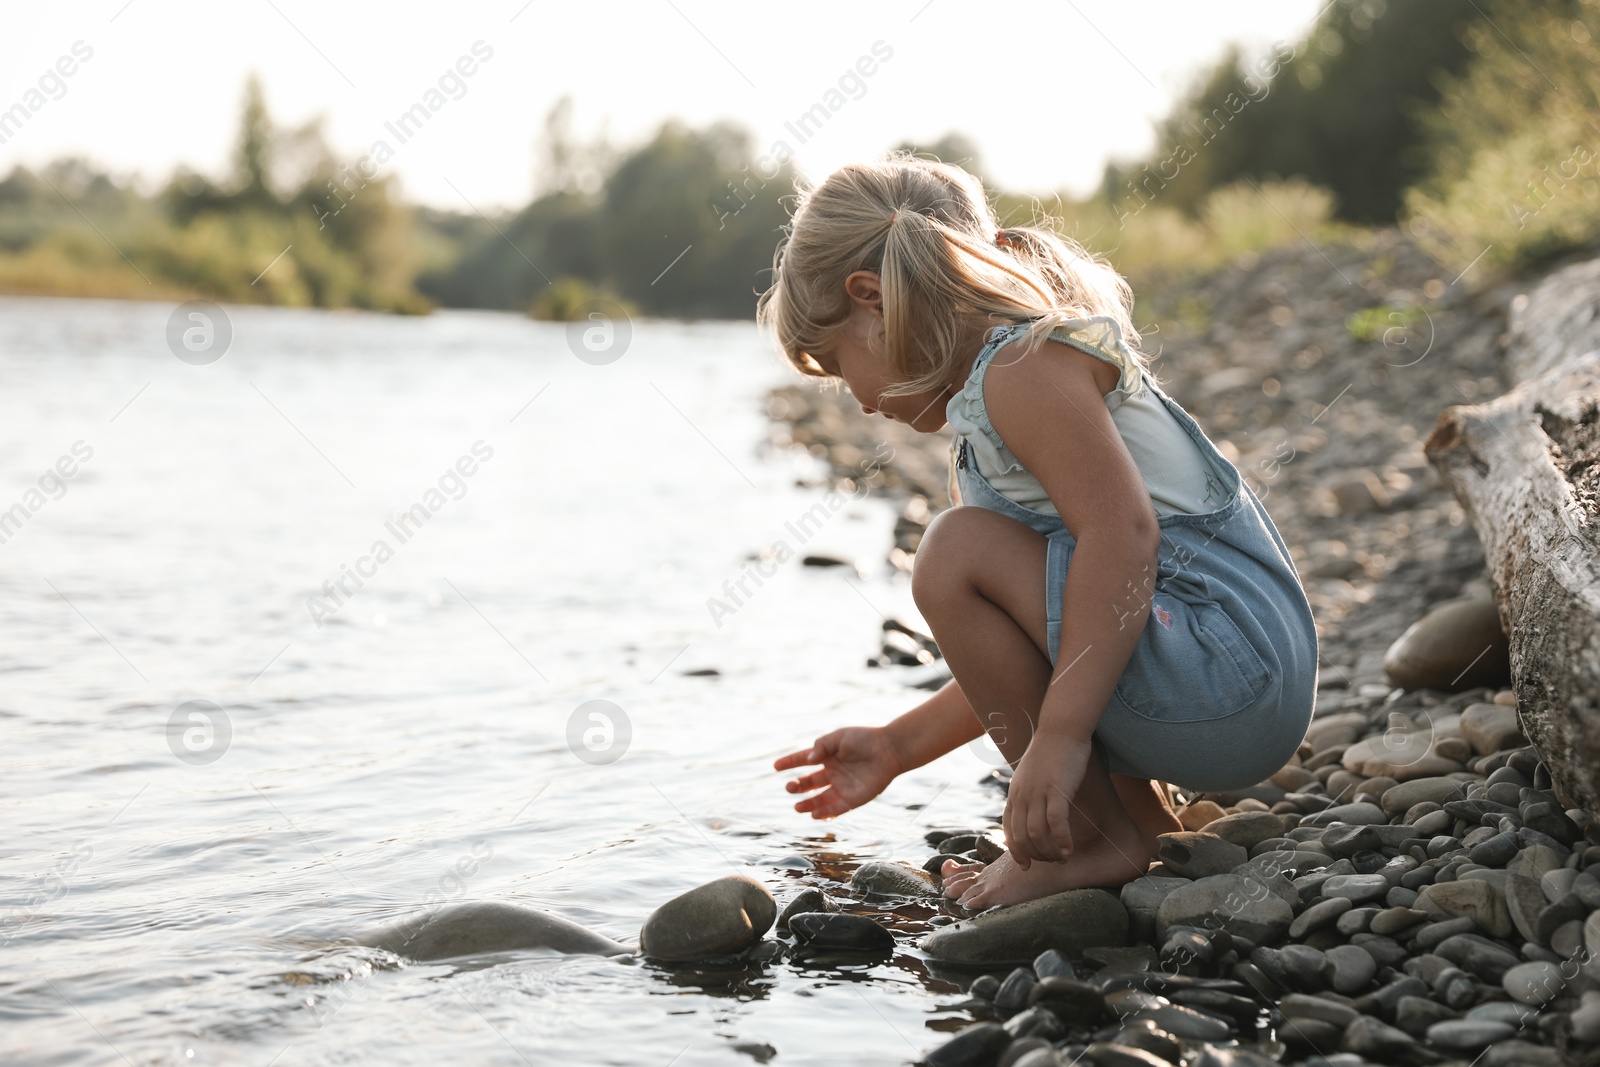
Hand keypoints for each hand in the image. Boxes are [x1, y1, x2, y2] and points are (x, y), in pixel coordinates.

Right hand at [774, 726, 903, 818]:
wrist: (889, 750)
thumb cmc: (864, 739)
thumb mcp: (839, 737)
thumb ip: (821, 746)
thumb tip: (808, 760)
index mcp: (826, 755)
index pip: (802, 760)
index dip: (789, 762)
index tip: (775, 766)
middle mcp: (832, 772)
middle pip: (809, 782)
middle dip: (797, 786)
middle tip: (790, 787)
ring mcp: (842, 786)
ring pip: (820, 799)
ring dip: (808, 804)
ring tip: (797, 807)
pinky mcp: (854, 798)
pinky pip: (836, 808)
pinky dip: (825, 813)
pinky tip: (815, 814)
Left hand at [1002, 732, 1092, 868]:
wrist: (1061, 730)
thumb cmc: (1051, 753)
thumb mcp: (1032, 776)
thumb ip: (1029, 795)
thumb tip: (1033, 815)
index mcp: (1014, 794)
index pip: (1008, 830)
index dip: (1016, 851)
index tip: (1027, 865)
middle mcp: (1021, 795)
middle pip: (1021, 837)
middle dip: (1036, 855)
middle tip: (1052, 862)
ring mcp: (1037, 792)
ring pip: (1036, 834)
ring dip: (1049, 852)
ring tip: (1062, 858)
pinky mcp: (1056, 789)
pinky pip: (1055, 822)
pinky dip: (1061, 839)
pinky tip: (1069, 849)